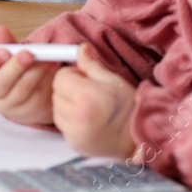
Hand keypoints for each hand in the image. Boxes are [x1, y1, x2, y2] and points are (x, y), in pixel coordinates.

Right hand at [0, 25, 59, 125]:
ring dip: (36, 70)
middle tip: (28, 54)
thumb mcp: (5, 56)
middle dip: (15, 67)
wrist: (24, 98)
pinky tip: (53, 66)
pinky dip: (47, 78)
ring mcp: (10, 106)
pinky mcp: (29, 111)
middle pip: (0, 83)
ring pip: (23, 89)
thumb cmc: (11, 72)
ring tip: (47, 56)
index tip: (4, 51)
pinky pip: (39, 94)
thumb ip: (3, 43)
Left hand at [52, 45, 137, 159]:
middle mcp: (77, 118)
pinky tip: (86, 119)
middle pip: (56, 92)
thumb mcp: (113, 80)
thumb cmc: (127, 108)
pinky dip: (69, 119)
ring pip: (56, 108)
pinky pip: (61, 123)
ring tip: (88, 107)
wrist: (135, 139)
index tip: (86, 79)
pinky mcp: (73, 143)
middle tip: (89, 93)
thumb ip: (91, 64)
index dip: (73, 74)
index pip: (61, 77)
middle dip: (69, 89)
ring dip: (67, 104)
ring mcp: (74, 133)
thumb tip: (81, 48)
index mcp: (87, 98)